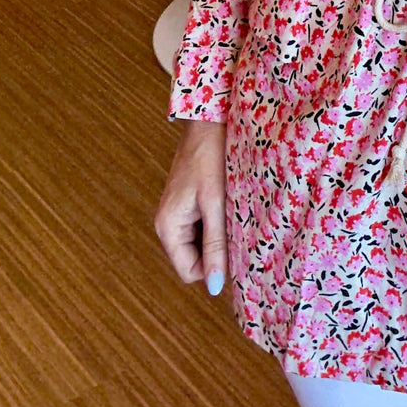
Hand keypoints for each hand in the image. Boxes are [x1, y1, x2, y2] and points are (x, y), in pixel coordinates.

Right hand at [155, 120, 228, 295]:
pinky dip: (220, 219)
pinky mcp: (191, 200)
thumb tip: (214, 288)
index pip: (190, 271)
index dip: (215, 266)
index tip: (237, 246)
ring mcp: (179, 211)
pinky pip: (206, 223)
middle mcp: (169, 222)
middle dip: (218, 248)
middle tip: (238, 224)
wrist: (211, 118)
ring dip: (221, 233)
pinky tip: (232, 202)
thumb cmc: (211, 155)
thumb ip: (215, 245)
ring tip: (235, 210)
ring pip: (203, 241)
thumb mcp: (216, 203)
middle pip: (196, 257)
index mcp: (168, 226)